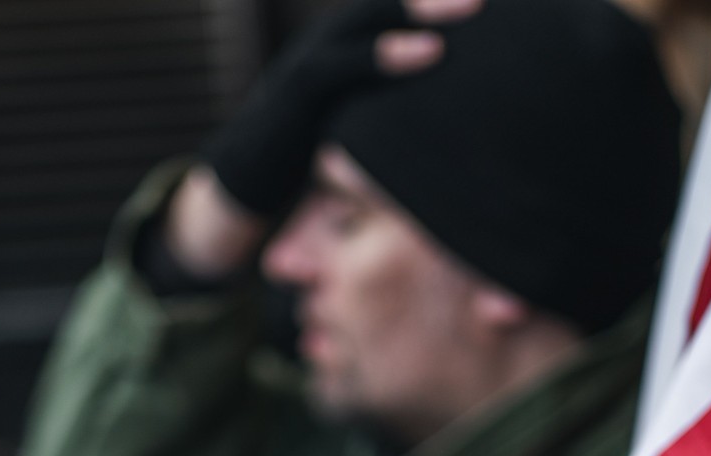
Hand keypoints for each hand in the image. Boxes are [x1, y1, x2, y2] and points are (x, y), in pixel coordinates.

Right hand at [198, 0, 483, 220]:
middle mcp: (328, 40)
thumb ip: (391, 102)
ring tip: (469, 6)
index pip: (393, 7)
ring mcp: (308, 60)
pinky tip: (431, 52)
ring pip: (365, 19)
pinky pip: (342, 66)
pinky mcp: (296, 93)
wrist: (241, 183)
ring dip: (417, 9)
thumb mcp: (357, 120)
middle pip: (383, 0)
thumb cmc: (308, 153)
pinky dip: (386, 55)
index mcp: (346, 44)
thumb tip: (450, 105)